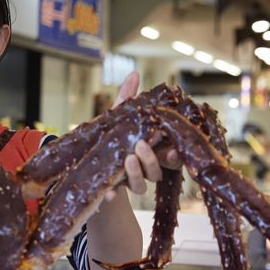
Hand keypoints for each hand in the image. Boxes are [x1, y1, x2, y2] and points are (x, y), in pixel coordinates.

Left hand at [106, 71, 180, 198]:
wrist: (94, 164)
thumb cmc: (114, 138)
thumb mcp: (118, 118)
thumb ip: (128, 99)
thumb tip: (133, 74)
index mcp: (154, 152)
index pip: (171, 157)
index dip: (175, 156)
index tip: (174, 150)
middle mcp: (147, 170)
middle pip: (157, 171)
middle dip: (151, 160)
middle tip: (141, 146)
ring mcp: (132, 183)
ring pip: (141, 185)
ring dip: (136, 174)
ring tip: (128, 159)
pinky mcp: (115, 191)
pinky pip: (117, 195)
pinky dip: (113, 194)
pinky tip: (110, 193)